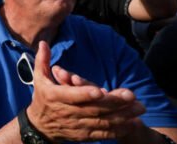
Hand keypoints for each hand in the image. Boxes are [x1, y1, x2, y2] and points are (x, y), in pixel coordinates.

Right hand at [26, 42, 144, 141]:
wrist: (40, 127)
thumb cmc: (42, 98)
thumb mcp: (38, 78)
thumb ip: (42, 60)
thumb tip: (43, 43)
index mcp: (56, 96)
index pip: (72, 95)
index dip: (85, 93)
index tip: (100, 90)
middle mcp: (67, 112)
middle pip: (93, 108)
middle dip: (114, 103)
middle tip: (132, 95)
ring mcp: (77, 125)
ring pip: (101, 121)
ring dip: (122, 116)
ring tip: (138, 109)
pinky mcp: (84, 135)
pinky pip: (103, 134)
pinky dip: (118, 130)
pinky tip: (132, 124)